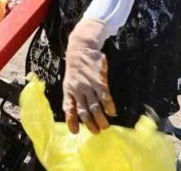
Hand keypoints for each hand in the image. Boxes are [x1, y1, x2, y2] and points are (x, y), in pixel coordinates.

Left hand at [62, 19, 116, 134]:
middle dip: (90, 123)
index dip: (71, 120)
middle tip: (96, 132)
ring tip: (105, 127)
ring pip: (95, 106)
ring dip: (100, 118)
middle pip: (83, 110)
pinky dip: (108, 105)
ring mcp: (88, 85)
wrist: (81, 49)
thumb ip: (72, 96)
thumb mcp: (69, 82)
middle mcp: (77, 89)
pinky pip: (104, 96)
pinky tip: (112, 113)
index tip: (75, 132)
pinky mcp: (99, 80)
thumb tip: (75, 114)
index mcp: (68, 90)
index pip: (68, 108)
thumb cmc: (75, 68)